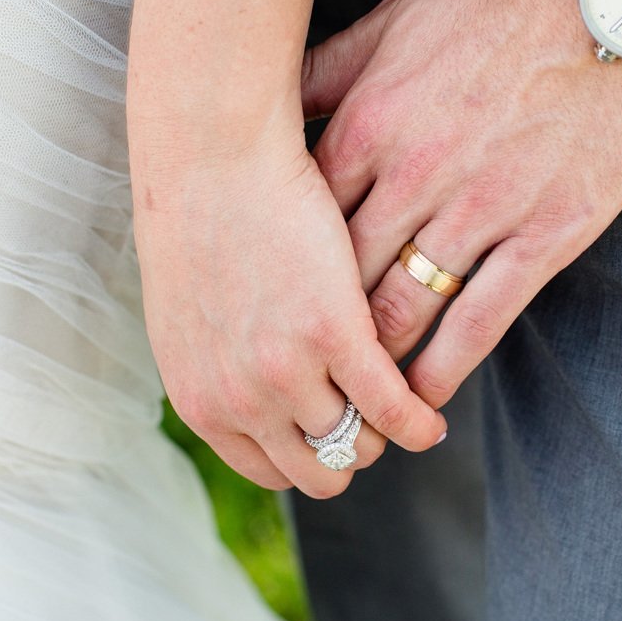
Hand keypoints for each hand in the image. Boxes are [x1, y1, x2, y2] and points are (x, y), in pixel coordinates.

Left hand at [129, 117, 446, 497]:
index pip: (266, 468)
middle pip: (315, 469)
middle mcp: (239, 400)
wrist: (209, 152)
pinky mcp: (338, 334)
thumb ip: (218, 362)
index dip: (306, 458)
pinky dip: (418, 421)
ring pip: (357, 442)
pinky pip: (393, 407)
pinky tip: (432, 416)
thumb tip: (247, 386)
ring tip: (408, 409)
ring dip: (385, 434)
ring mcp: (287, 372)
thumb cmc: (198, 214)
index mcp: (200, 399)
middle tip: (374, 422)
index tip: (333, 435)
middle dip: (348, 453)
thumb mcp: (189, 313)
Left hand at [300, 0, 621, 408]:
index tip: (265, 314)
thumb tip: (266, 105)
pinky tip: (422, 397)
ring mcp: (480, 209)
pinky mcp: (545, 234)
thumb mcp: (391, 22)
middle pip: (341, 281)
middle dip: (314, 337)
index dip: (278, 279)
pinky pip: (481, 319)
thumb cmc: (493, 2)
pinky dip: (443, 366)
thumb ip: (324, 73)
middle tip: (294, 378)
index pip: (300, 226)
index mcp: (367, 126)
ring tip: (352, 403)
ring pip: (403, 310)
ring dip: (372, 366)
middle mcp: (413, 176)